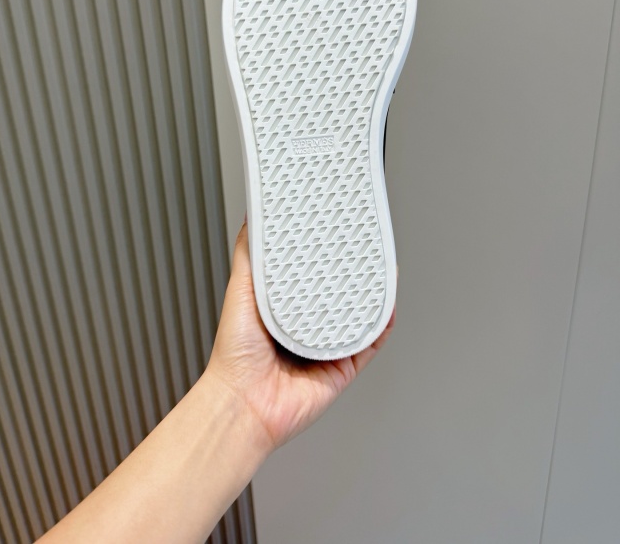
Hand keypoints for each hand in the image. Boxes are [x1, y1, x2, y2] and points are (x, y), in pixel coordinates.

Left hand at [205, 220, 396, 453]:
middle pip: (337, 294)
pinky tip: (387, 307)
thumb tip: (251, 220)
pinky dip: (381, 327)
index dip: (325, 255)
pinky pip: (368, 345)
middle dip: (352, 273)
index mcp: (284, 307)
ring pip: (358, 316)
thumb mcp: (240, 290)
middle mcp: (306, 326)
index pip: (311, 274)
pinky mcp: (342, 369)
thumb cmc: (235, 354)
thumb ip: (249, 256)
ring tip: (383, 270)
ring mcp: (326, 347)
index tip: (335, 233)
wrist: (244, 402)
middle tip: (365, 248)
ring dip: (373, 295)